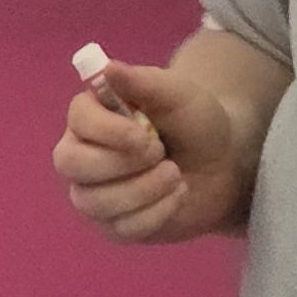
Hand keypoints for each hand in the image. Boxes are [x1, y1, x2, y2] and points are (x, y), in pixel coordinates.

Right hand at [52, 53, 246, 242]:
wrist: (225, 164)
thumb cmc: (195, 122)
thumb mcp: (179, 94)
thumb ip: (144, 81)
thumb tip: (106, 68)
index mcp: (91, 115)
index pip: (78, 121)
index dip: (109, 131)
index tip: (145, 133)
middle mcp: (82, 154)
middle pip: (70, 164)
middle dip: (121, 164)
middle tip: (161, 154)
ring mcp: (94, 194)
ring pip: (95, 203)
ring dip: (144, 190)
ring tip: (175, 175)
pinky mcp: (114, 226)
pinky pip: (122, 229)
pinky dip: (157, 213)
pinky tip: (177, 196)